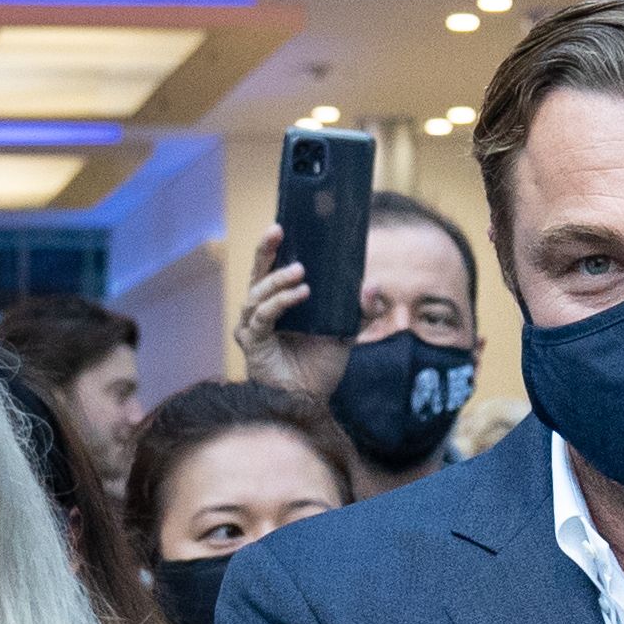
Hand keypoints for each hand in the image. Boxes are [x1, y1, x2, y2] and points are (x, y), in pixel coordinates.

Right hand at [237, 226, 353, 399]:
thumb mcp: (347, 332)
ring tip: (300, 272)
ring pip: (258, 292)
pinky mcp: (252, 341)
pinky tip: (300, 294)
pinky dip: (281, 302)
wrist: (311, 400)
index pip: (271, 267)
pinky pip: (263, 316)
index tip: (283, 223)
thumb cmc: (321, 366)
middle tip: (277, 229)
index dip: (273, 246)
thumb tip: (372, 284)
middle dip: (265, 249)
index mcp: (279, 302)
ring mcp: (253, 325)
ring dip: (278, 279)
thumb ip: (362, 310)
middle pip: (257, 272)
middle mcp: (261, 310)